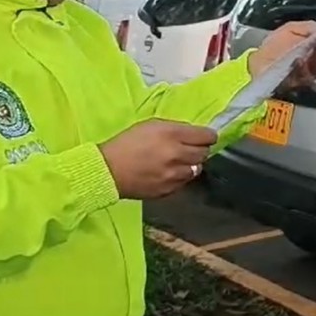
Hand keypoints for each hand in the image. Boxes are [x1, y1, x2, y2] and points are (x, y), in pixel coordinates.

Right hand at [99, 119, 217, 198]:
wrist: (108, 171)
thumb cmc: (127, 143)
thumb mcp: (151, 125)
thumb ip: (175, 128)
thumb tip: (192, 134)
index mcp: (173, 135)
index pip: (207, 136)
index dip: (207, 136)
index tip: (205, 137)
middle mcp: (177, 155)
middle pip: (204, 153)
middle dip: (200, 149)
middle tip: (190, 148)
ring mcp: (174, 175)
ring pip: (197, 169)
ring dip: (191, 164)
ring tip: (178, 161)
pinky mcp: (169, 189)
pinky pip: (184, 182)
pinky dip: (181, 176)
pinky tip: (169, 173)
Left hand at [248, 21, 315, 90]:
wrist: (256, 63)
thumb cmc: (273, 47)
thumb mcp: (291, 29)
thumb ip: (307, 27)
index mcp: (313, 48)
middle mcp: (313, 62)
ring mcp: (306, 74)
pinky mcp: (297, 83)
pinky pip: (302, 76)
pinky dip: (301, 67)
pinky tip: (299, 59)